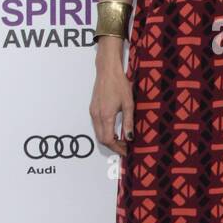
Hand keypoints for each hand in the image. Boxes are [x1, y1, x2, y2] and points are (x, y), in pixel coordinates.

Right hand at [90, 39, 134, 155]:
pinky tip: (114, 130)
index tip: (127, 151)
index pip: (109, 140)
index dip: (118, 148)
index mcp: (106, 116)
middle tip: (126, 147)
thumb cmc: (119, 84)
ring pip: (98, 133)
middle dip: (113, 146)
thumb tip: (130, 137)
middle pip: (102, 139)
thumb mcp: (128, 104)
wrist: (107, 71)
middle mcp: (96, 116)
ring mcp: (93, 112)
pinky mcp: (93, 109)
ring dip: (109, 140)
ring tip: (122, 140)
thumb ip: (128, 122)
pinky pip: (97, 126)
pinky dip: (105, 132)